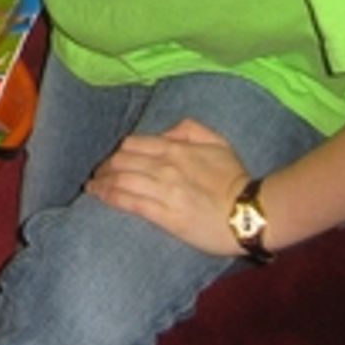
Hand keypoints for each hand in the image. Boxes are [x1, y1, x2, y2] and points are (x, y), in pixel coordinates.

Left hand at [84, 117, 248, 257]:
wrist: (251, 212)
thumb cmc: (236, 179)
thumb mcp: (217, 141)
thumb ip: (188, 129)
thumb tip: (164, 133)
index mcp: (175, 148)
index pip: (133, 145)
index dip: (116, 153)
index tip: (109, 161)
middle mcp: (165, 166)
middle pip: (122, 161)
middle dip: (105, 168)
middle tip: (96, 175)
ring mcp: (164, 191)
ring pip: (122, 180)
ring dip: (102, 183)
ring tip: (92, 188)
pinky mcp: (166, 216)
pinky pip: (131, 203)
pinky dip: (111, 197)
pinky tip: (100, 198)